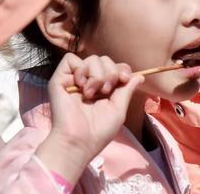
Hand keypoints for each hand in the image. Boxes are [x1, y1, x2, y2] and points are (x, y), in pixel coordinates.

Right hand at [36, 53, 142, 184]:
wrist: (78, 142)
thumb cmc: (98, 131)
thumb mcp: (118, 109)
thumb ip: (127, 90)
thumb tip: (140, 76)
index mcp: (103, 88)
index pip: (115, 66)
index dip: (122, 69)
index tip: (124, 79)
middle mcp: (89, 81)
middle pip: (105, 59)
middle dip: (111, 73)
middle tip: (105, 91)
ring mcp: (74, 79)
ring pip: (92, 58)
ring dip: (97, 75)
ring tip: (91, 93)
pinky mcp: (59, 80)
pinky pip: (70, 59)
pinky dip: (80, 69)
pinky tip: (80, 85)